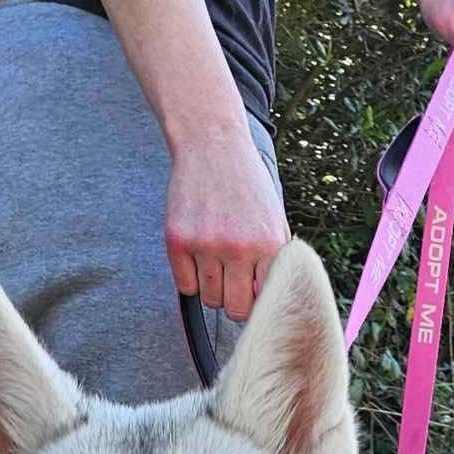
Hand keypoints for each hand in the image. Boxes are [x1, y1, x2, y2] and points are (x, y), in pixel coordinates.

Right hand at [164, 127, 289, 320]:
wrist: (212, 145)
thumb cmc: (247, 184)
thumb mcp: (274, 220)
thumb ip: (276, 261)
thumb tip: (271, 300)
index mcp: (268, 245)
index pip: (265, 301)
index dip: (258, 300)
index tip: (253, 291)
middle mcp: (237, 248)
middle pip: (234, 309)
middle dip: (235, 299)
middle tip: (233, 280)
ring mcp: (205, 245)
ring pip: (209, 298)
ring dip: (212, 287)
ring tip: (216, 261)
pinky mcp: (177, 240)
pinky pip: (184, 286)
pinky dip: (190, 278)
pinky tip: (197, 255)